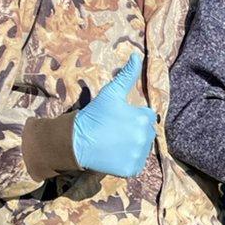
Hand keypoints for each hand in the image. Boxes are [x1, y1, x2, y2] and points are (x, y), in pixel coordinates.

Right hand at [72, 52, 156, 176]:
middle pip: (146, 133)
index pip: (148, 116)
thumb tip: (136, 55)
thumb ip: (127, 74)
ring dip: (133, 146)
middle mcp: (145, 138)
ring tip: (115, 143)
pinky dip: (128, 161)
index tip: (119, 119)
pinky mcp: (132, 170)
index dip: (133, 116)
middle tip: (115, 132)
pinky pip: (136, 165)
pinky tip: (115, 154)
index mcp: (143, 118)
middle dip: (135, 131)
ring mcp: (138, 155)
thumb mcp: (111, 92)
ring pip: (142, 149)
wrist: (77, 141)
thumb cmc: (94, 115)